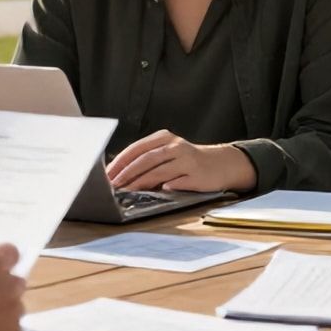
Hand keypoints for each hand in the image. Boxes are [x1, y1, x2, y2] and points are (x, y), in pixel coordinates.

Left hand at [106, 130, 256, 191]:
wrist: (222, 164)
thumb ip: (148, 158)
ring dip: (140, 182)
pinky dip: (167, 186)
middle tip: (114, 185)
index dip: (121, 161)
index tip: (108, 173)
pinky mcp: (197, 175)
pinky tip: (158, 192)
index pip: (138, 148)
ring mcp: (187, 160)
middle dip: (127, 173)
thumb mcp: (169, 152)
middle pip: (147, 159)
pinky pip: (179, 182)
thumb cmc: (188, 160)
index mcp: (165, 138)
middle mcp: (176, 147)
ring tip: (128, 191)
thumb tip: (120, 173)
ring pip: (159, 171)